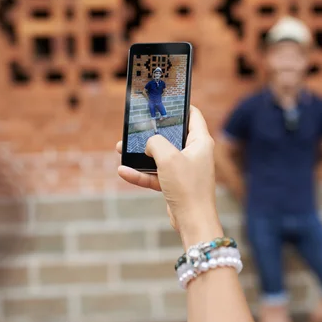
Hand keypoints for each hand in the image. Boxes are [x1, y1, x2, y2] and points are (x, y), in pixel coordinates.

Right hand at [116, 106, 222, 247]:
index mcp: (200, 142)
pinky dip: (141, 174)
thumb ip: (156, 142)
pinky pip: (155, 175)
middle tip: (136, 125)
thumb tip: (150, 144)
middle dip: (151, 132)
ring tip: (120, 148)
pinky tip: (123, 171)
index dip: (179, 105)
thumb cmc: (187, 187)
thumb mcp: (168, 158)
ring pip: (160, 156)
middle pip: (171, 135)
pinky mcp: (175, 184)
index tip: (163, 100)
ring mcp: (184, 169)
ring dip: (140, 154)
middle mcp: (194, 153)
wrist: (192, 222)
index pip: (192, 115)